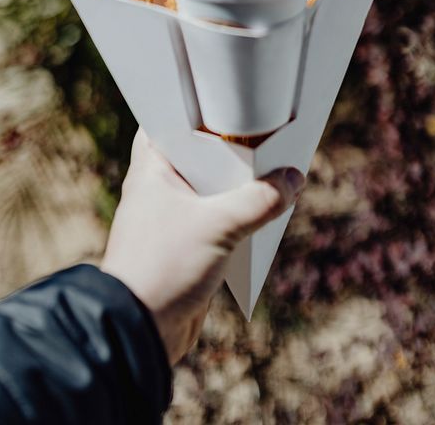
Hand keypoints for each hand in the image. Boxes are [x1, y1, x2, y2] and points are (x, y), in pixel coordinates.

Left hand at [101, 129, 304, 364]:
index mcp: (152, 169)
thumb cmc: (164, 267)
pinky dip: (239, 212)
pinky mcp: (186, 243)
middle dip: (235, 148)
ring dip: (240, 185)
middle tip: (269, 133)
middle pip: (202, 155)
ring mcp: (172, 216)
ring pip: (213, 188)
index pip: (173, 122)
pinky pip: (218, 216)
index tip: (234, 101)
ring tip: (276, 170)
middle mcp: (159, 187)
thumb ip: (260, 199)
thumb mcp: (220, 226)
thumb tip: (294, 179)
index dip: (203, 110)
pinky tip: (266, 210)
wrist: (140, 332)